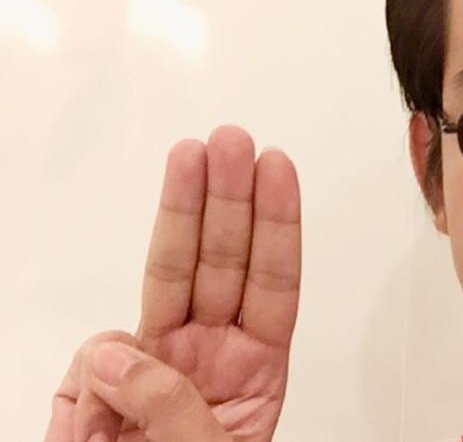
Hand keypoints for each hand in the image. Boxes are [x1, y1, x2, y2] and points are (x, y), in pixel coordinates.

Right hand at [44, 125, 301, 441]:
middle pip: (223, 261)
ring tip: (186, 159)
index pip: (273, 282)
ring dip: (179, 213)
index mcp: (254, 370)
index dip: (278, 224)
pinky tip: (95, 421)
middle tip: (231, 140)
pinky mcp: (102, 386)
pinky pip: (95, 356)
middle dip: (229, 197)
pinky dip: (92, 375)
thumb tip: (117, 351)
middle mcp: (208, 354)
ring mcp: (155, 363)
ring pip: (167, 276)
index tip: (277, 168)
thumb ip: (172, 410)